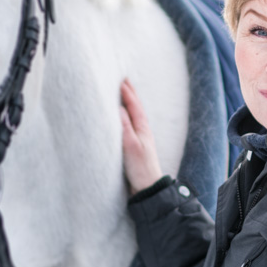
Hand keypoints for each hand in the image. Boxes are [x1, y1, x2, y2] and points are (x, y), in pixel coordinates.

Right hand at [120, 78, 163, 194]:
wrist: (147, 187)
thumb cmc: (140, 167)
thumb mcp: (130, 145)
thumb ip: (124, 126)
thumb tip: (118, 107)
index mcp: (142, 128)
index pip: (133, 105)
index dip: (126, 91)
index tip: (119, 78)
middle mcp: (142, 130)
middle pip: (135, 107)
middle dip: (129, 92)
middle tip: (122, 78)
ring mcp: (139, 137)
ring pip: (133, 114)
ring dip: (128, 102)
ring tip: (122, 92)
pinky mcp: (134, 146)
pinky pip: (129, 124)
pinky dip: (125, 115)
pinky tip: (122, 116)